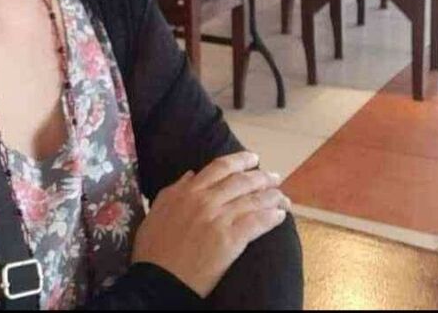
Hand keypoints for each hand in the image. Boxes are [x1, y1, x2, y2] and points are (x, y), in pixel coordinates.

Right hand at [131, 151, 290, 297]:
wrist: (158, 278)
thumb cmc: (154, 246)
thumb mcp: (158, 208)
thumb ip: (176, 188)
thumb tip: (191, 174)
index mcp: (189, 190)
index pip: (220, 167)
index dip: (240, 160)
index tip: (253, 159)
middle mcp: (206, 199)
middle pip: (241, 181)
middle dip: (262, 177)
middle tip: (274, 177)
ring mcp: (219, 219)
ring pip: (252, 200)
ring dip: (272, 196)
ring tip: (283, 197)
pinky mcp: (230, 240)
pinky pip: (256, 223)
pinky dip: (271, 217)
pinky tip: (280, 215)